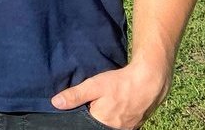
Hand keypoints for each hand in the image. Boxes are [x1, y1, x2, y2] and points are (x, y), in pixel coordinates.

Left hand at [51, 62, 168, 128]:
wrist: (150, 80)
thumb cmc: (121, 83)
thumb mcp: (93, 86)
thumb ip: (75, 95)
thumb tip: (56, 103)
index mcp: (103, 123)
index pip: (85, 124)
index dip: (81, 115)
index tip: (82, 106)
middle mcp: (116, 129)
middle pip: (97, 124)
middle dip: (93, 114)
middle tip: (93, 101)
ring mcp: (127, 128)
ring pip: (109, 124)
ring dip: (105, 115)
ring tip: (105, 102)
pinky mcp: (135, 123)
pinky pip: (120, 122)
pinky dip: (115, 115)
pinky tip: (114, 104)